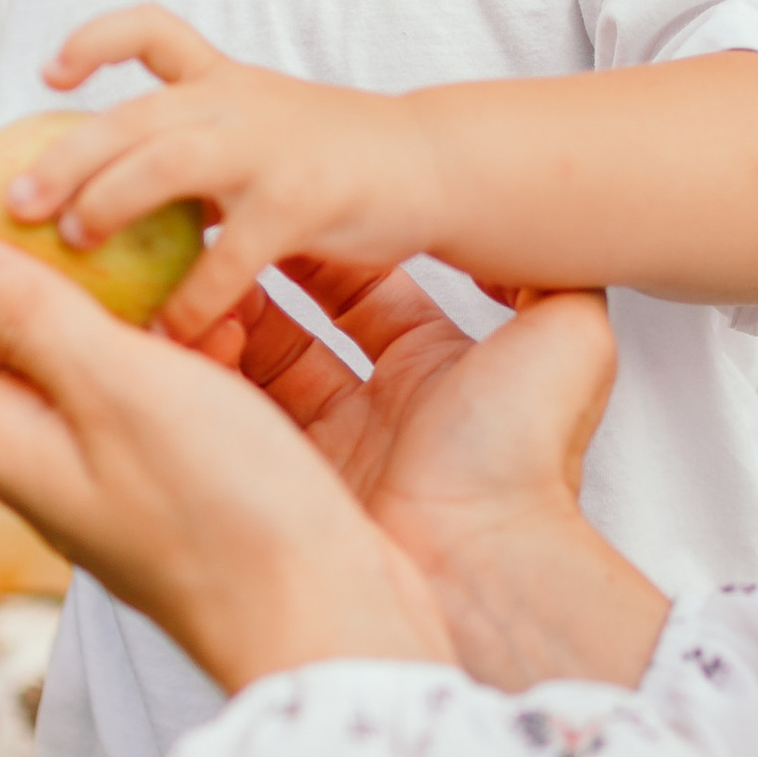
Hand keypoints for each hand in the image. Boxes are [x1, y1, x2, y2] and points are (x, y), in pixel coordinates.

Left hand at [0, 220, 453, 692]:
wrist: (323, 625)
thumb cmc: (221, 509)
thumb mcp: (120, 392)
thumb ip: (33, 320)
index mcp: (12, 449)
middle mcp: (50, 469)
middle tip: (34, 208)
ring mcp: (116, 487)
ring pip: (74, 379)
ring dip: (96, 308)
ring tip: (148, 253)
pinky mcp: (179, 493)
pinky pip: (144, 402)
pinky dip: (165, 349)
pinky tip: (226, 327)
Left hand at [6, 7, 443, 346]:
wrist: (443, 167)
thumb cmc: (341, 165)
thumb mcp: (259, 135)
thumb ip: (190, 152)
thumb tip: (103, 195)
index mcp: (222, 83)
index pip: (150, 31)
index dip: (92, 43)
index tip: (49, 75)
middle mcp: (235, 104)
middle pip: (129, 115)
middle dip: (64, 156)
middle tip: (15, 201)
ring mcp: (268, 148)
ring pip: (162, 163)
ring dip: (106, 201)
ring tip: (70, 242)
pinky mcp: (303, 201)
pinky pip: (229, 255)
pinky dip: (191, 298)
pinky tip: (168, 331)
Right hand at [213, 260, 668, 692]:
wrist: (483, 557)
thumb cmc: (523, 447)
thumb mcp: (568, 333)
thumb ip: (548, 269)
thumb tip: (537, 219)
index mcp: (435, 363)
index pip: (364, 284)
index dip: (323, 244)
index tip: (290, 199)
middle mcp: (378, 403)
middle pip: (298, 323)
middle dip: (255, 276)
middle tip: (221, 230)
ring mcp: (330, 446)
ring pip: (256, 365)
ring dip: (223, 318)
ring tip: (195, 274)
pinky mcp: (291, 479)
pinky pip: (234, 414)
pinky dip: (207, 371)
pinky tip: (189, 327)